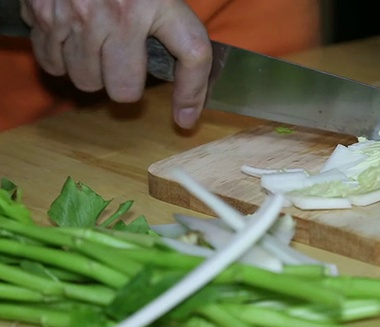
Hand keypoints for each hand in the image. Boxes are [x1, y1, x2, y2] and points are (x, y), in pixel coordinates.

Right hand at [20, 0, 211, 128]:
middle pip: (124, 90)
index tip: (185, 117)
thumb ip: (176, 30)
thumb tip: (187, 96)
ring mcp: (77, 15)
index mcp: (157, 1)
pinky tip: (72, 37)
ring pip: (86, 82)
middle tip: (124, 64)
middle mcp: (118, 12)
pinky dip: (62, 58)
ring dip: (93, 72)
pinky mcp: (43, 14)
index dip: (192, 93)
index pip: (193, 54)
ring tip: (97, 46)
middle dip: (125, 84)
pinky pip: (53, 64)